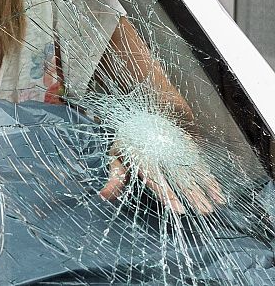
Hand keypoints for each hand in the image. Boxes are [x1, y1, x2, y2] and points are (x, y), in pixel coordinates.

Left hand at [99, 141, 225, 213]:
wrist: (146, 110)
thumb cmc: (129, 140)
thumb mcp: (116, 155)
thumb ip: (114, 177)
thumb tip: (104, 196)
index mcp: (141, 155)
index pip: (155, 177)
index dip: (167, 194)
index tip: (178, 210)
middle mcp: (161, 151)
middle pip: (179, 176)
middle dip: (193, 195)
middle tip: (204, 211)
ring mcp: (176, 147)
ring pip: (193, 169)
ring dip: (206, 188)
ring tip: (217, 203)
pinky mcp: (187, 145)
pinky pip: (200, 163)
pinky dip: (210, 177)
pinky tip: (218, 190)